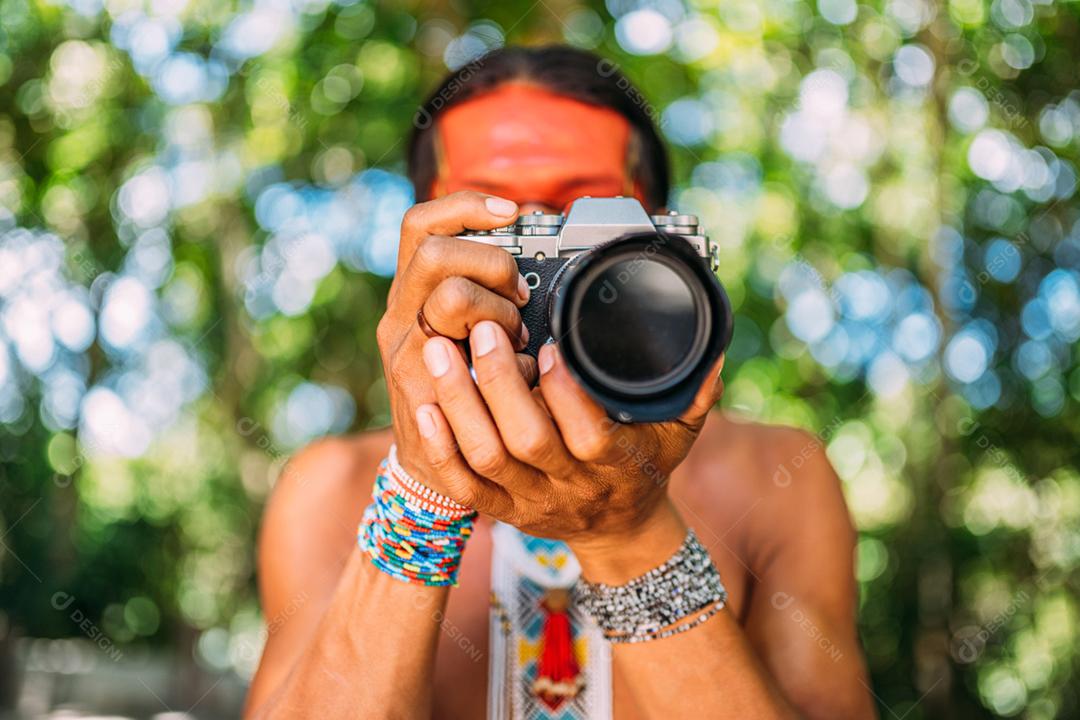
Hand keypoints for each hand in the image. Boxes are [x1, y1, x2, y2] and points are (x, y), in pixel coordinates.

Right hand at [377, 191, 534, 492]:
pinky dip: (505, 361)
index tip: (511, 212)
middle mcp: (401, 314)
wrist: (430, 461)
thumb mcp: (463, 326)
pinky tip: (522, 371)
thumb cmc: (458, 385)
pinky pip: (462, 354)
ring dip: (498, 311)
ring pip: (451, 295)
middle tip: (519, 297)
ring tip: (516, 339)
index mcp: (412, 290)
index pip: (422, 225)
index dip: (466, 208)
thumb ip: (483, 287)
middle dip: (492, 265)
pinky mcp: (417, 388)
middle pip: (437, 253)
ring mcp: (405, 350)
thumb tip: (535, 241)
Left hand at [412, 320, 724, 546]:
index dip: (566, 392)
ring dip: (459, 404)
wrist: (619, 530)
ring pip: (486, 457)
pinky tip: (420, 406)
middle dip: (500, 383)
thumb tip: (713, 348)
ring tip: (439, 350)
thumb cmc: (645, 466)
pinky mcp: (501, 510)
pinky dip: (439, 447)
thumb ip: (694, 392)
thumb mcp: (679, 432)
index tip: (551, 344)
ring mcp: (530, 501)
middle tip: (481, 329)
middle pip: (527, 441)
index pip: (589, 434)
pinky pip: (462, 485)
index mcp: (615, 464)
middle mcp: (570, 485)